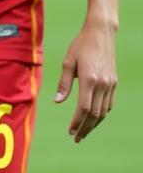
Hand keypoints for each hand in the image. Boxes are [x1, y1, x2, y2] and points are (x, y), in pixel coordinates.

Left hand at [54, 18, 117, 141]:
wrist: (101, 33)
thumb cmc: (80, 45)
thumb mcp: (68, 62)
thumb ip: (64, 84)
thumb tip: (57, 102)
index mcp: (89, 79)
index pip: (84, 108)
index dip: (77, 122)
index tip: (70, 131)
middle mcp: (102, 84)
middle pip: (95, 114)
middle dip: (86, 128)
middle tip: (76, 138)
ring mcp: (110, 84)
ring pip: (104, 111)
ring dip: (94, 123)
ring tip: (84, 131)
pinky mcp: (114, 82)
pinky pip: (109, 103)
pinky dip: (102, 113)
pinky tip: (94, 117)